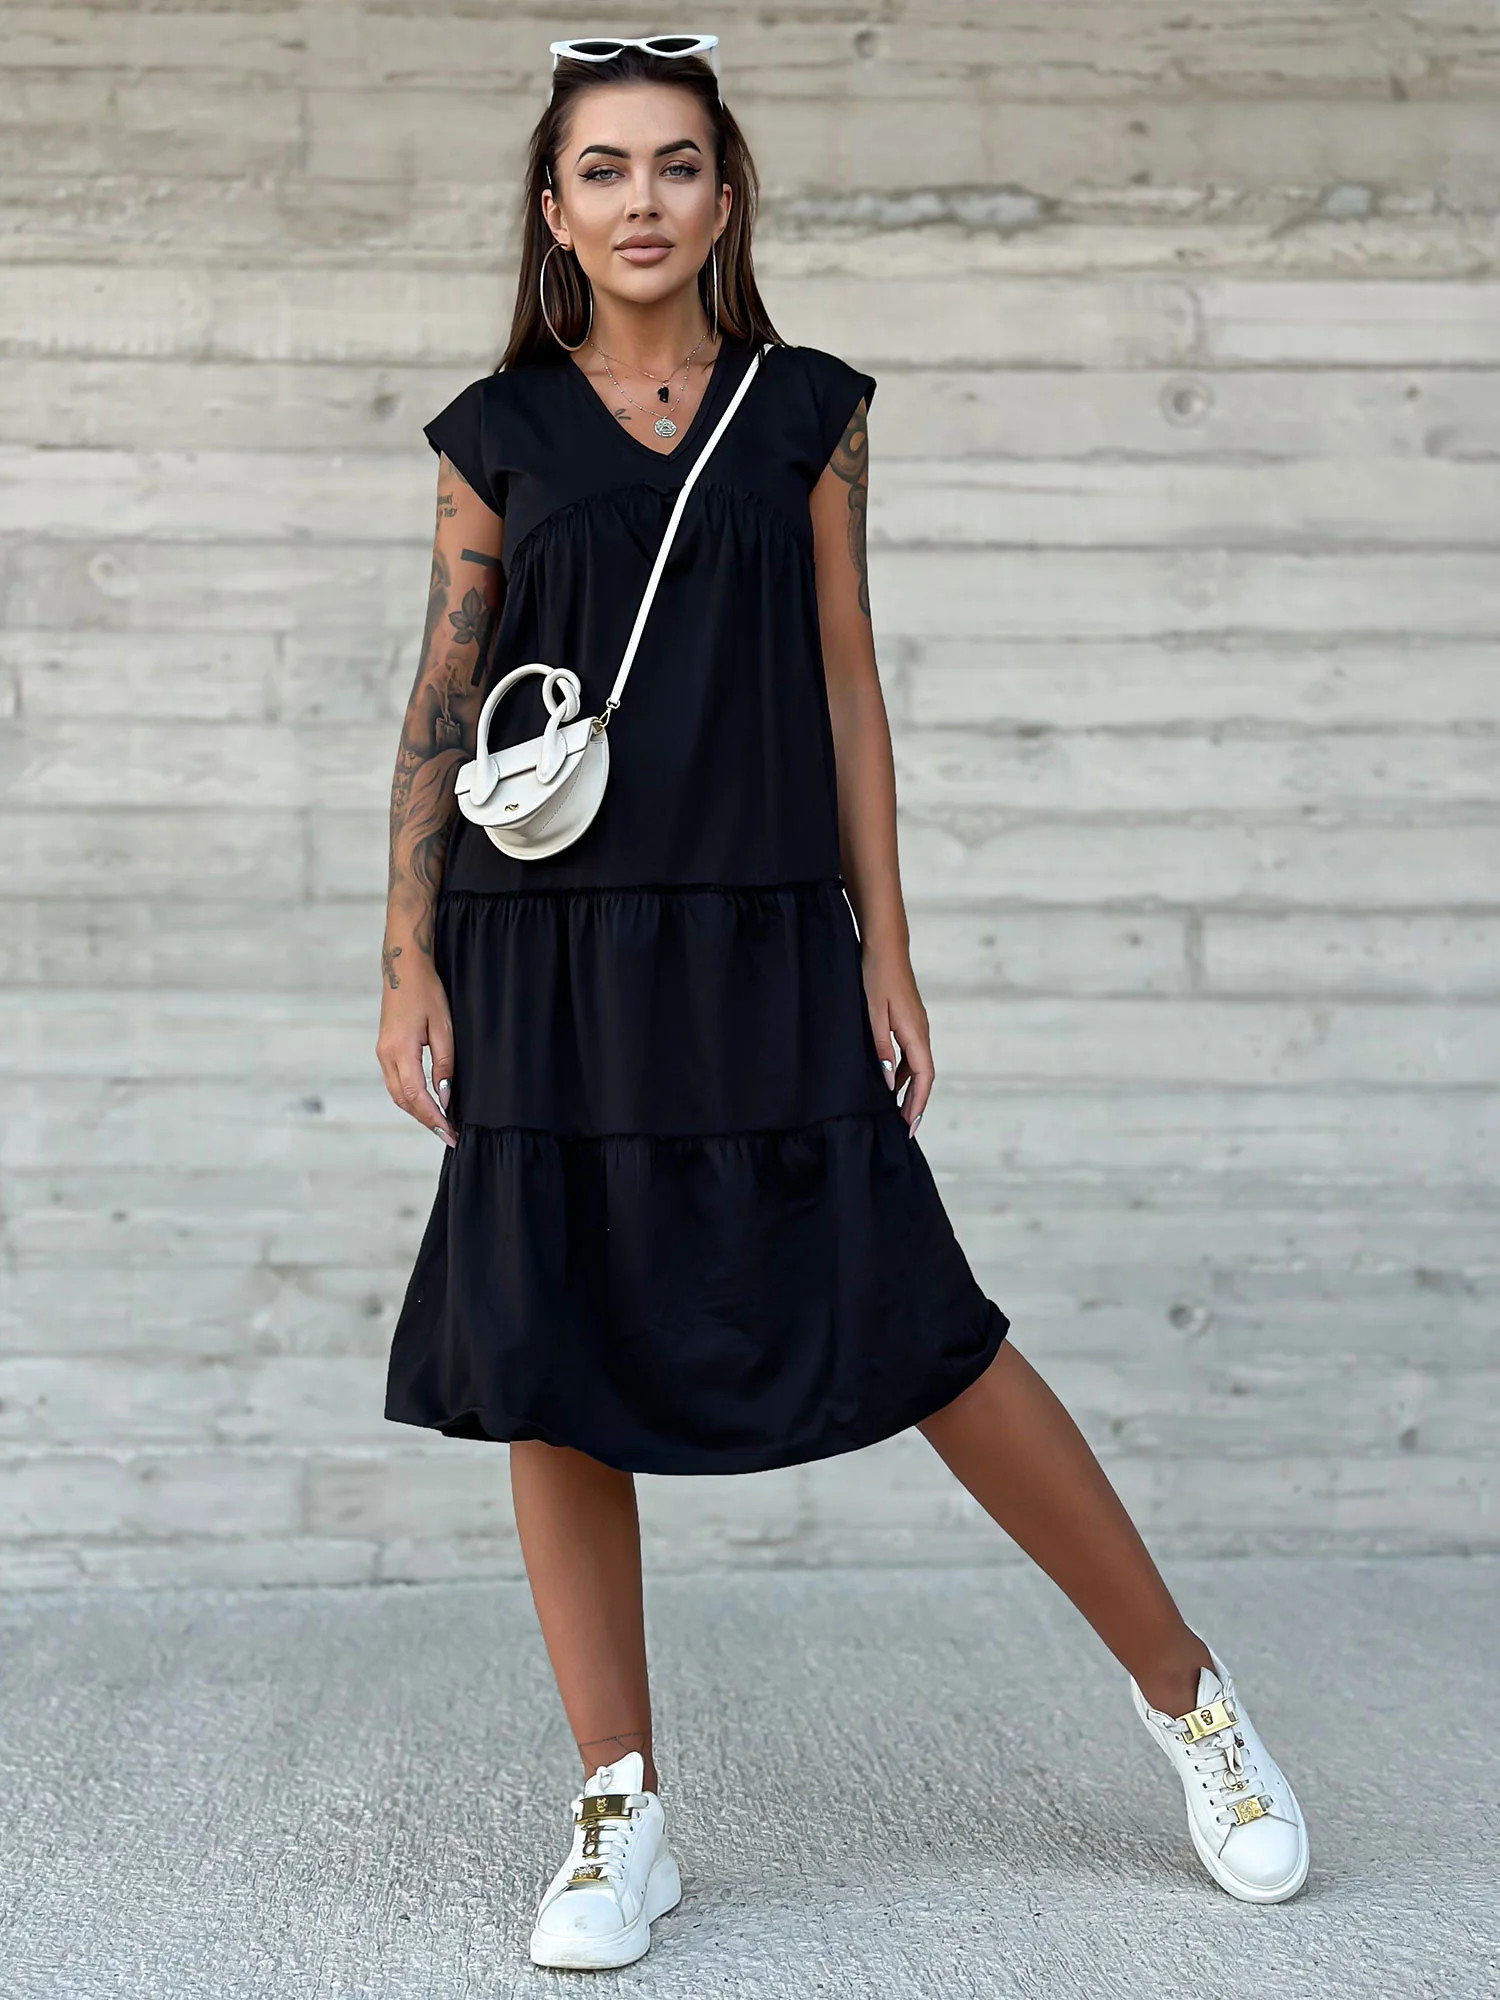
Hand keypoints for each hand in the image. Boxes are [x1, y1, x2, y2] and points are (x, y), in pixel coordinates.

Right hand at [376, 950, 456, 1145]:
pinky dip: (411, 1098)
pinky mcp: (384, 1050)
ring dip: (417, 1112)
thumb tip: (444, 1095)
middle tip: (449, 1135)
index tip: (450, 1133)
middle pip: (404, 1100)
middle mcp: (386, 1055)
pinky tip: (427, 1103)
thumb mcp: (443, 1027)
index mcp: (400, 1050)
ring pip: (398, 1094)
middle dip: (426, 1121)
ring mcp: (382, 1053)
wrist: (403, 970)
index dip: (433, 1117)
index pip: (416, 1096)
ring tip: (441, 1124)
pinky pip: (396, 1083)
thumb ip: (444, 1063)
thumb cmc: (427, 993)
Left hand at [862, 945, 932, 1133]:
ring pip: (919, 1066)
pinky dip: (906, 1072)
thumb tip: (890, 1082)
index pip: (925, 1077)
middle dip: (916, 1103)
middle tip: (905, 1128)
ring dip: (911, 1089)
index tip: (911, 1126)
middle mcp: (922, 1032)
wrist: (886, 946)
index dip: (919, 1104)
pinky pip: (912, 1054)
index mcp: (915, 1033)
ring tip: (897, 1112)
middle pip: (925, 1076)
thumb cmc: (877, 976)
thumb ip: (881, 1049)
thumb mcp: (873, 1014)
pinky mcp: (910, 1021)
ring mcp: (917, 1026)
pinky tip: (892, 1081)